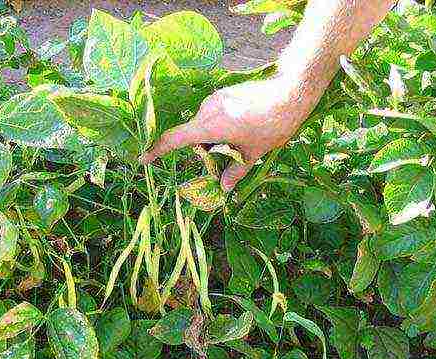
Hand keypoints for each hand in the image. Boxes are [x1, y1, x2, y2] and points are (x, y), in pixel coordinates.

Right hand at [141, 75, 307, 190]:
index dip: (157, 150)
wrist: (291, 92)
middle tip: (229, 157)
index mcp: (208, 125)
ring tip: (243, 140)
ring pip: (206, 124)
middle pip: (194, 134)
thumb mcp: (253, 153)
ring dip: (216, 137)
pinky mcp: (225, 93)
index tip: (144, 158)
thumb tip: (224, 188)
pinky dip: (223, 125)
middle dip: (205, 149)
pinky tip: (245, 127)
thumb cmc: (271, 125)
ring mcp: (216, 98)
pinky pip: (215, 114)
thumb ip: (235, 171)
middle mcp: (206, 109)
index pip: (175, 139)